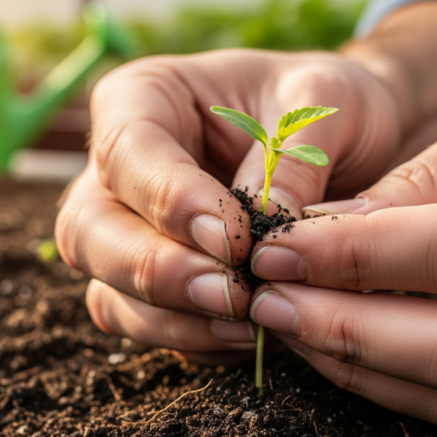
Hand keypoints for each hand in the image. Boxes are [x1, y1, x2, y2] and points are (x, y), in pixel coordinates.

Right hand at [55, 49, 401, 362]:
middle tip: (231, 293)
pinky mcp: (156, 284)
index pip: (126, 152)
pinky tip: (249, 333)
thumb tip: (265, 225)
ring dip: (175, 317)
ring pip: (108, 290)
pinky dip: (194, 339)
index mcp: (144, 98)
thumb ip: (291, 156)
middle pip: (89, 230)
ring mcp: (130, 232)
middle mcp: (121, 170)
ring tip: (250, 320)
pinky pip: (147, 325)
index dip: (171, 201)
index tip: (235, 240)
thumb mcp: (321, 101)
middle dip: (157, 271)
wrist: (347, 142)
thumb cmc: (319, 105)